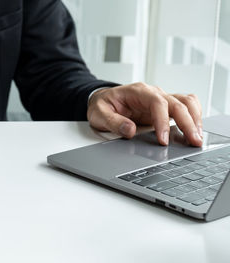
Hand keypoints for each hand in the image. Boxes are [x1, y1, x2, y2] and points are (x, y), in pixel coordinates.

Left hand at [87, 82, 202, 146]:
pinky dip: (194, 115)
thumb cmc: (102, 105)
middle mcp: (152, 93)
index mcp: (137, 92)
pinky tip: (196, 128)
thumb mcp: (99, 114)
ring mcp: (161, 99)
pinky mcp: (164, 107)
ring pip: (186, 103)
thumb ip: (113, 122)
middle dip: (187, 123)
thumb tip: (130, 131)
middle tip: (193, 141)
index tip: (163, 139)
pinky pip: (185, 105)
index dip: (163, 121)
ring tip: (198, 137)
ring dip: (195, 119)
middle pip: (177, 103)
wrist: (102, 100)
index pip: (157, 103)